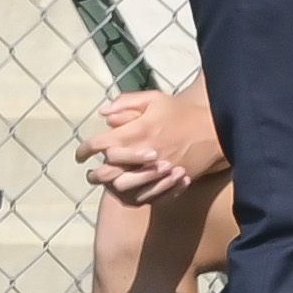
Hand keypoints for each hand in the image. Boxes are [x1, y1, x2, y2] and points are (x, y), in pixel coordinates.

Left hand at [73, 88, 216, 204]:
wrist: (213, 131)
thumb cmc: (181, 112)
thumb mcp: (154, 98)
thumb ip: (126, 103)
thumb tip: (103, 114)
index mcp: (135, 132)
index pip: (99, 144)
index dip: (84, 150)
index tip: (80, 155)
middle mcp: (141, 154)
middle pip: (106, 171)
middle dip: (93, 173)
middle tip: (89, 172)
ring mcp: (154, 171)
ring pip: (122, 185)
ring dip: (110, 184)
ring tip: (105, 182)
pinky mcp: (166, 182)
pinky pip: (142, 194)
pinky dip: (131, 192)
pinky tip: (127, 187)